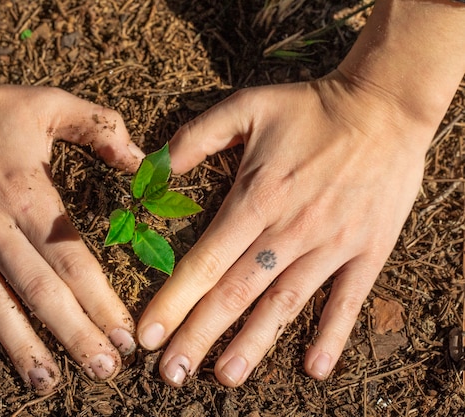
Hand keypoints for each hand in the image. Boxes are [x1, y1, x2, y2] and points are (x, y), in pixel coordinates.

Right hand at [0, 74, 143, 393]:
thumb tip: (145, 161)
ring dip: (21, 347)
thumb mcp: (50, 103)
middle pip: (40, 292)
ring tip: (48, 383)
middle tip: (105, 370)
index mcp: (28, 194)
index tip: (126, 334)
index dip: (101, 300)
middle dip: (75, 335)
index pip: (72, 259)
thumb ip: (101, 128)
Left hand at [137, 71, 434, 386]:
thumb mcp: (245, 107)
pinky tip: (314, 369)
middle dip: (199, 336)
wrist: (384, 106)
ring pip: (285, 304)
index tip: (148, 336)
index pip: (205, 261)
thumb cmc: (310, 107)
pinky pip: (348, 300)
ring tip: (225, 377)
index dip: (173, 301)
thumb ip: (194, 138)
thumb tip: (151, 170)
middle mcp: (290, 230)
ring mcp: (331, 244)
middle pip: (236, 293)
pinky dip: (332, 335)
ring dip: (253, 344)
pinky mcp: (367, 251)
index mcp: (256, 199)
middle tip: (170, 375)